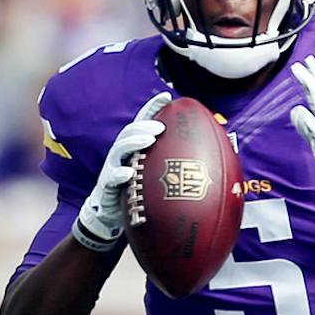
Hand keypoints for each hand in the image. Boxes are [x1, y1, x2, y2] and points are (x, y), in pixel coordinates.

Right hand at [74, 92, 172, 250]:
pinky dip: (119, 174)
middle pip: (130, 132)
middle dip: (145, 125)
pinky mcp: (106, 185)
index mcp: (135, 149)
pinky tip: (129, 173)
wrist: (111, 218)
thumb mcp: (155, 178)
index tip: (167, 96)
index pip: (143, 123)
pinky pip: (111, 177)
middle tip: (161, 126)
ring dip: (134, 142)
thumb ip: (173, 168)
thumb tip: (209, 164)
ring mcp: (113, 167)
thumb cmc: (139, 195)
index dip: (152, 108)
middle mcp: (123, 155)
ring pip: (119, 149)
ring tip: (149, 140)